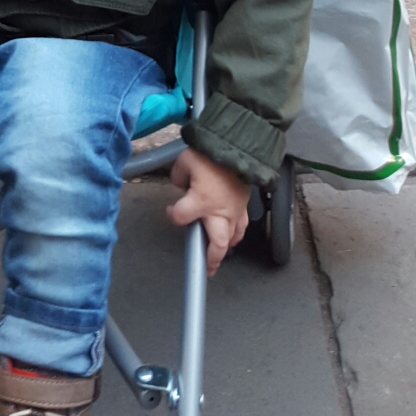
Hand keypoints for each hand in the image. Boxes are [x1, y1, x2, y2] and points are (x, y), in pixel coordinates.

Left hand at [166, 148, 249, 274]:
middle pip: (216, 244)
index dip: (172, 215)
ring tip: (217, 257)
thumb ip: (179, 176)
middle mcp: (219, 212)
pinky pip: (243, 226)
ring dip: (224, 249)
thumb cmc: (210, 153)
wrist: (238, 145)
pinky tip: (233, 236)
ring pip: (232, 239)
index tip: (170, 210)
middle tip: (205, 269)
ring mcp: (234, 211)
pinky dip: (237, 234)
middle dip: (210, 258)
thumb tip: (181, 184)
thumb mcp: (185, 160)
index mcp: (201, 201)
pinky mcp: (245, 205)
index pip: (180, 217)